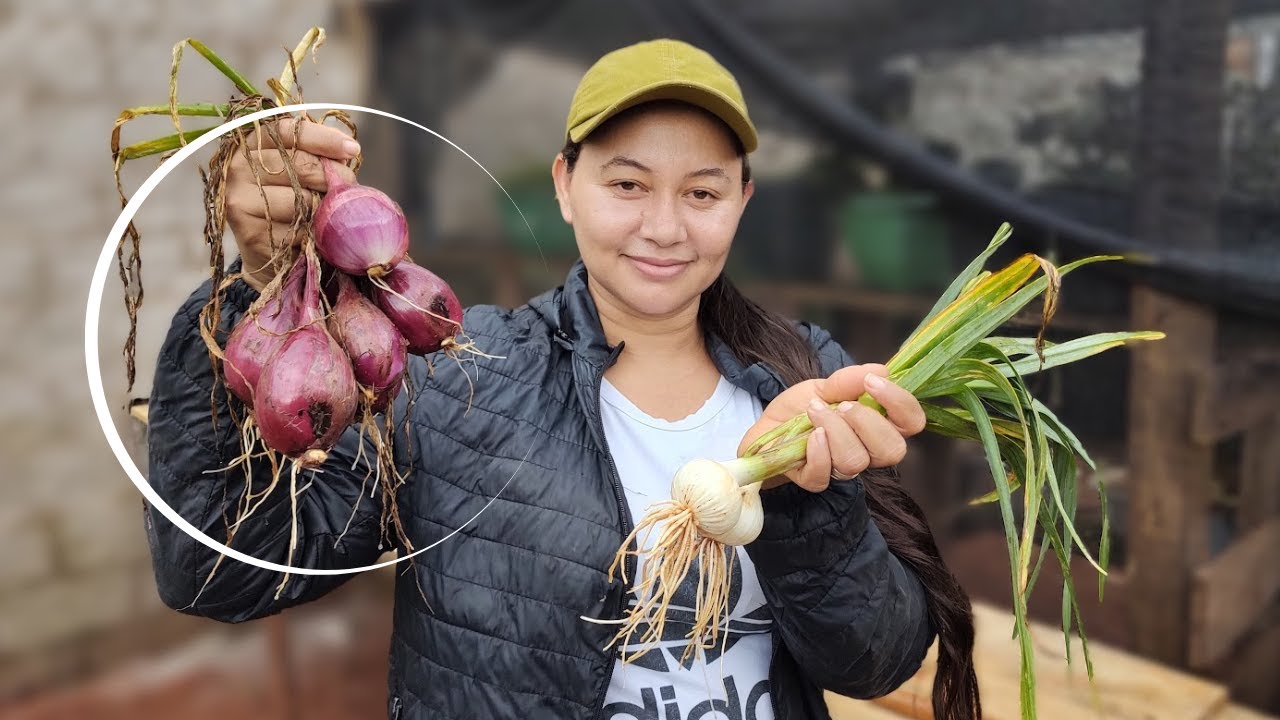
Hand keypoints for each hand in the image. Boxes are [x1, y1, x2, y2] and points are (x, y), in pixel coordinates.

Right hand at [225, 118, 360, 290]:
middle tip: (348, 186)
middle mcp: (238, 168)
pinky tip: (314, 235)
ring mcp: (240, 199)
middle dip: (333, 176)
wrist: (269, 252)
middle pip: (299, 164)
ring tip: (328, 213)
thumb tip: (348, 150)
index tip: (352, 148)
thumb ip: (316, 156)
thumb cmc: (291, 205)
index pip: (287, 132)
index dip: (323, 138)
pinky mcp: (249, 231)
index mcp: (250, 145)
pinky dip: (315, 232)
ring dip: (325, 207)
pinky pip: (298, 228)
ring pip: (301, 198)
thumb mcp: (300, 174)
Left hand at [738, 364, 926, 491]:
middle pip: (892, 450)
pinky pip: (824, 475)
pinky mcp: (814, 479)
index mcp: (880, 425)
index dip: (899, 403)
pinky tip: (809, 436)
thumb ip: (851, 380)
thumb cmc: (804, 407)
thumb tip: (881, 371)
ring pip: (856, 460)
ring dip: (834, 429)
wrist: (769, 425)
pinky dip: (817, 452)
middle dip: (867, 422)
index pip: (911, 421)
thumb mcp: (826, 386)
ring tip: (814, 411)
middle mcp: (868, 450)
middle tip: (842, 405)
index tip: (871, 382)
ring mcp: (842, 468)